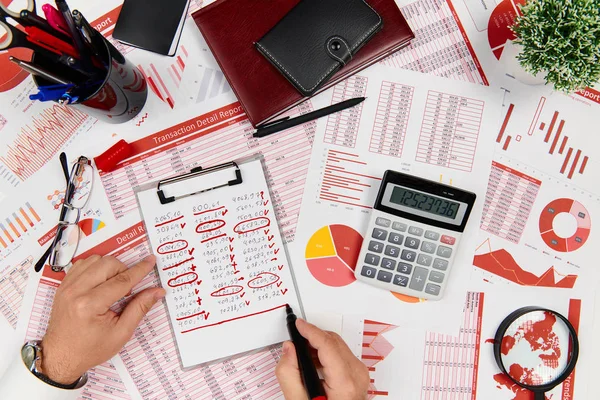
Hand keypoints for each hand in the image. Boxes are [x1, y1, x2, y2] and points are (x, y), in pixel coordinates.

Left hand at [40, 255, 164, 383]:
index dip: (140, 270)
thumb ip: (140, 308)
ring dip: (109, 268)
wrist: (61, 356)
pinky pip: (82, 264)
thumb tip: (156, 292)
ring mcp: (67, 287)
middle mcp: (76, 292)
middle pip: (108, 264)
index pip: (122, 280)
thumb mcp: (121, 333)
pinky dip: (95, 267)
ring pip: (95, 260)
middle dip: (124, 270)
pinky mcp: (63, 286)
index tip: (150, 261)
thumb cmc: (90, 349)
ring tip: (113, 285)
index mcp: (90, 305)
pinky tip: (100, 281)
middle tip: (127, 288)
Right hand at [276, 319, 369, 399]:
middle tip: (295, 339)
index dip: (310, 330)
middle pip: (333, 341)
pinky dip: (326, 353)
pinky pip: (341, 354)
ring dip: (318, 345)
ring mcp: (360, 374)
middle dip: (312, 337)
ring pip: (337, 345)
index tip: (298, 324)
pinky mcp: (358, 374)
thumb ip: (289, 374)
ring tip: (302, 354)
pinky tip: (314, 362)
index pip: (326, 344)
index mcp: (344, 382)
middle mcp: (356, 375)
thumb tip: (288, 350)